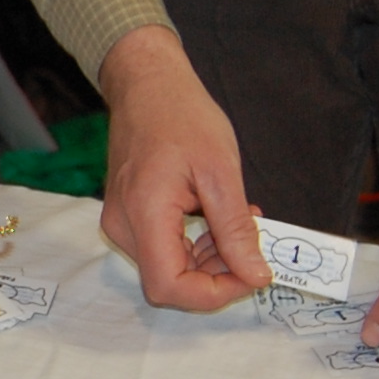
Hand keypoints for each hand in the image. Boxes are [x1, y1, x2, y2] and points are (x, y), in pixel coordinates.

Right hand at [96, 24, 271, 310]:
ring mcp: (121, 223)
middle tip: (252, 241)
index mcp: (143, 214)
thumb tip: (256, 276)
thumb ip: (235, 230)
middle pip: (170, 282)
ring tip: (239, 223)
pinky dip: (196, 245)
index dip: (214, 293)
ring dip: (210, 259)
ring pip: (169, 269)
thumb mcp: (221, 171)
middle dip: (218, 273)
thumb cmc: (182, 116)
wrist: (147, 84)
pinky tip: (215, 218)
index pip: (170, 287)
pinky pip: (163, 249)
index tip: (251, 272)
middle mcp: (123, 226)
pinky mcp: (128, 217)